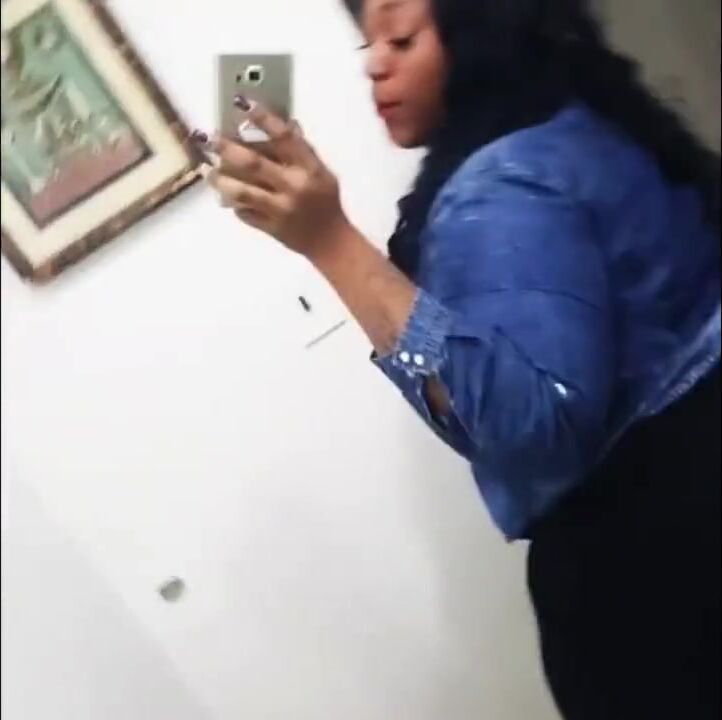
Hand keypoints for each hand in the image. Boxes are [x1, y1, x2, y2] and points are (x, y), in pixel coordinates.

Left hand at [193, 101, 349, 258]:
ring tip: (207, 169)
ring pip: (242, 191)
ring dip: (221, 179)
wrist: (330, 242)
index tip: (242, 103)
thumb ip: (300, 152)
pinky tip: (224, 194)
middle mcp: (293, 187)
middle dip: (227, 148)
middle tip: (208, 138)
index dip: (262, 118)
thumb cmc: (326, 203)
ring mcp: (280, 209)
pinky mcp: (270, 227)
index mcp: (309, 169)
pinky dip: (232, 202)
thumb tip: (280, 124)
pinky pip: (244, 213)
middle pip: (254, 163)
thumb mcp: (321, 172)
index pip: (284, 137)